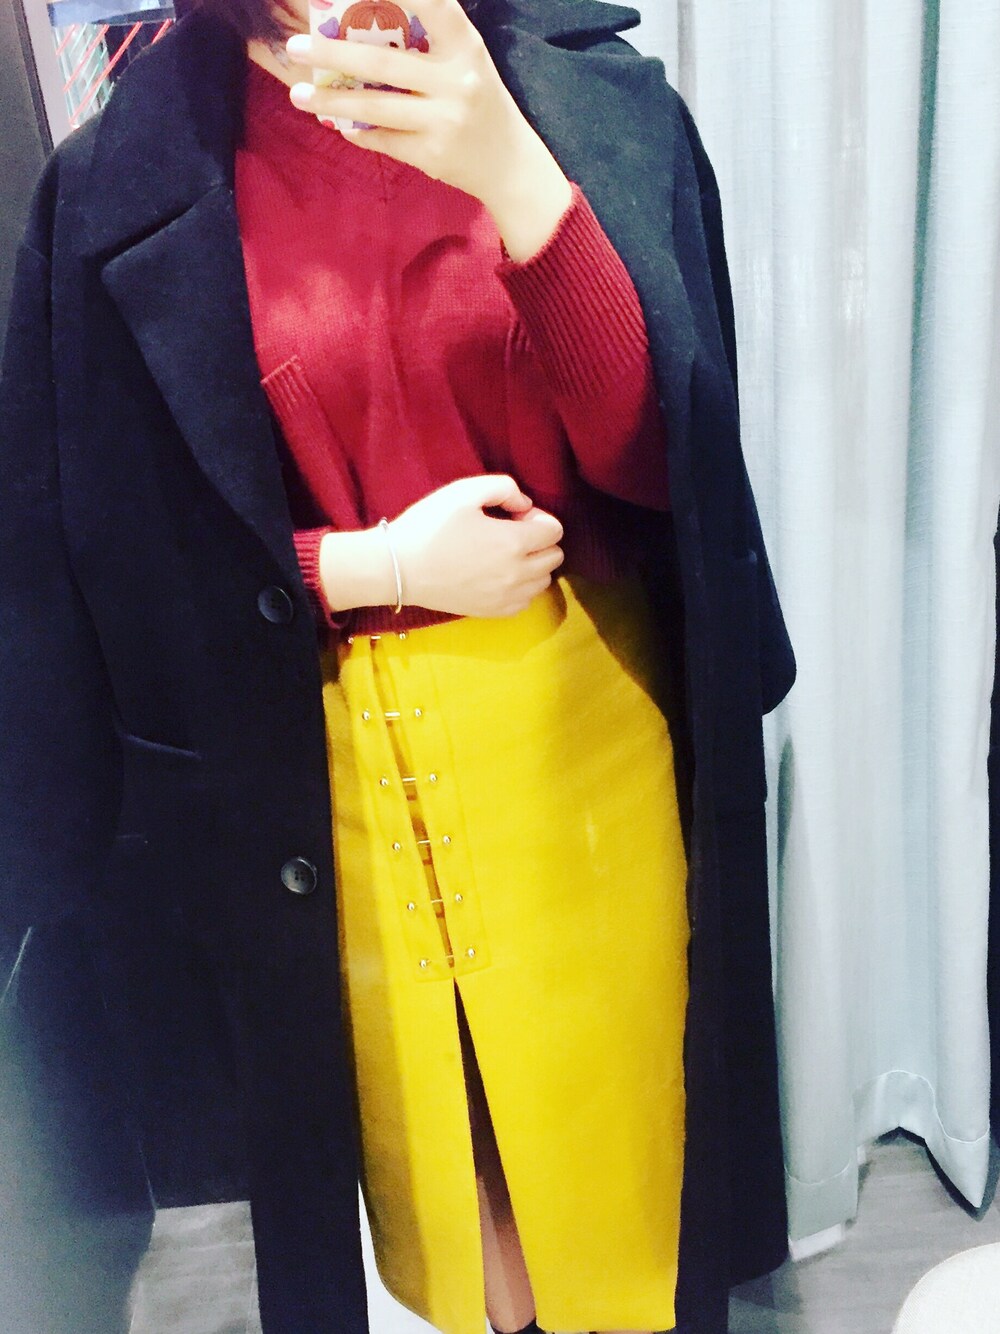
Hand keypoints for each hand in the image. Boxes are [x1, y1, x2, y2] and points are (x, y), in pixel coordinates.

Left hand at [283, 0, 571, 245]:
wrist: (510, 164)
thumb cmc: (479, 101)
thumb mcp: (465, 62)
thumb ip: (427, 42)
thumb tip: (360, 25)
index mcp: (467, 47)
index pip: (432, 6)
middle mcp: (458, 82)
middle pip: (383, 64)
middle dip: (332, 54)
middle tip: (296, 45)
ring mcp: (444, 121)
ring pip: (375, 108)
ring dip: (330, 102)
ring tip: (298, 94)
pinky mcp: (432, 155)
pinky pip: (383, 139)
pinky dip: (356, 131)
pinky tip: (335, 123)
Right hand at [387, 474, 564, 617]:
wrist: (399, 569)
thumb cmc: (429, 526)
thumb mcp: (464, 491)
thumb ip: (504, 487)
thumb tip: (524, 503)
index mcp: (514, 543)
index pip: (555, 531)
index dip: (538, 517)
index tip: (513, 515)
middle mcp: (518, 574)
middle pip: (555, 556)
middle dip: (540, 540)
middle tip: (510, 533)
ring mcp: (507, 597)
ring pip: (544, 580)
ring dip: (534, 565)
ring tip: (506, 555)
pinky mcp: (494, 612)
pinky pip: (527, 601)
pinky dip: (522, 587)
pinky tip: (500, 575)